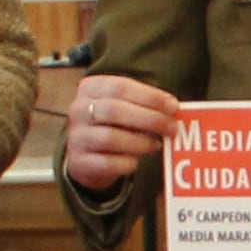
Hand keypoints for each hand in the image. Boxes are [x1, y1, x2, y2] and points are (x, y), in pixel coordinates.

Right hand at [62, 71, 176, 193]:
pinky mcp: (79, 162)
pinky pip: (107, 163)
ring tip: (156, 144)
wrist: (86, 156)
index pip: (121, 87)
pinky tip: (137, 160)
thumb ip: (145, 104)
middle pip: (115, 110)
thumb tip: (173, 109)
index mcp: (90, 88)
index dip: (150, 96)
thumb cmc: (112, 125)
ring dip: (140, 142)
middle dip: (150, 119)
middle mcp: (79, 110)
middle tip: (172, 128)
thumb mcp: (123, 106)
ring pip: (110, 138)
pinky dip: (127, 162)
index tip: (174, 106)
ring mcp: (76, 136)